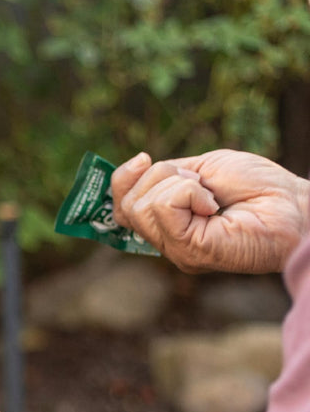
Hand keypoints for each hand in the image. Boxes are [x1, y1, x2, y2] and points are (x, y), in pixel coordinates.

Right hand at [112, 149, 309, 273]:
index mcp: (168, 223)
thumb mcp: (201, 171)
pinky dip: (189, 193)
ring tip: (210, 194)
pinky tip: (213, 205)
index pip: (121, 209)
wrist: (292, 205)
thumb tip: (135, 170)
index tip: (142, 159)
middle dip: (159, 177)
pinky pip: (165, 208)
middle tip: (199, 183)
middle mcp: (167, 241)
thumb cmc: (257, 187)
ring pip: (143, 206)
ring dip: (178, 184)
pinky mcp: (188, 252)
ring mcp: (175, 250)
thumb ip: (166, 177)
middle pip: (128, 206)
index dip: (121, 182)